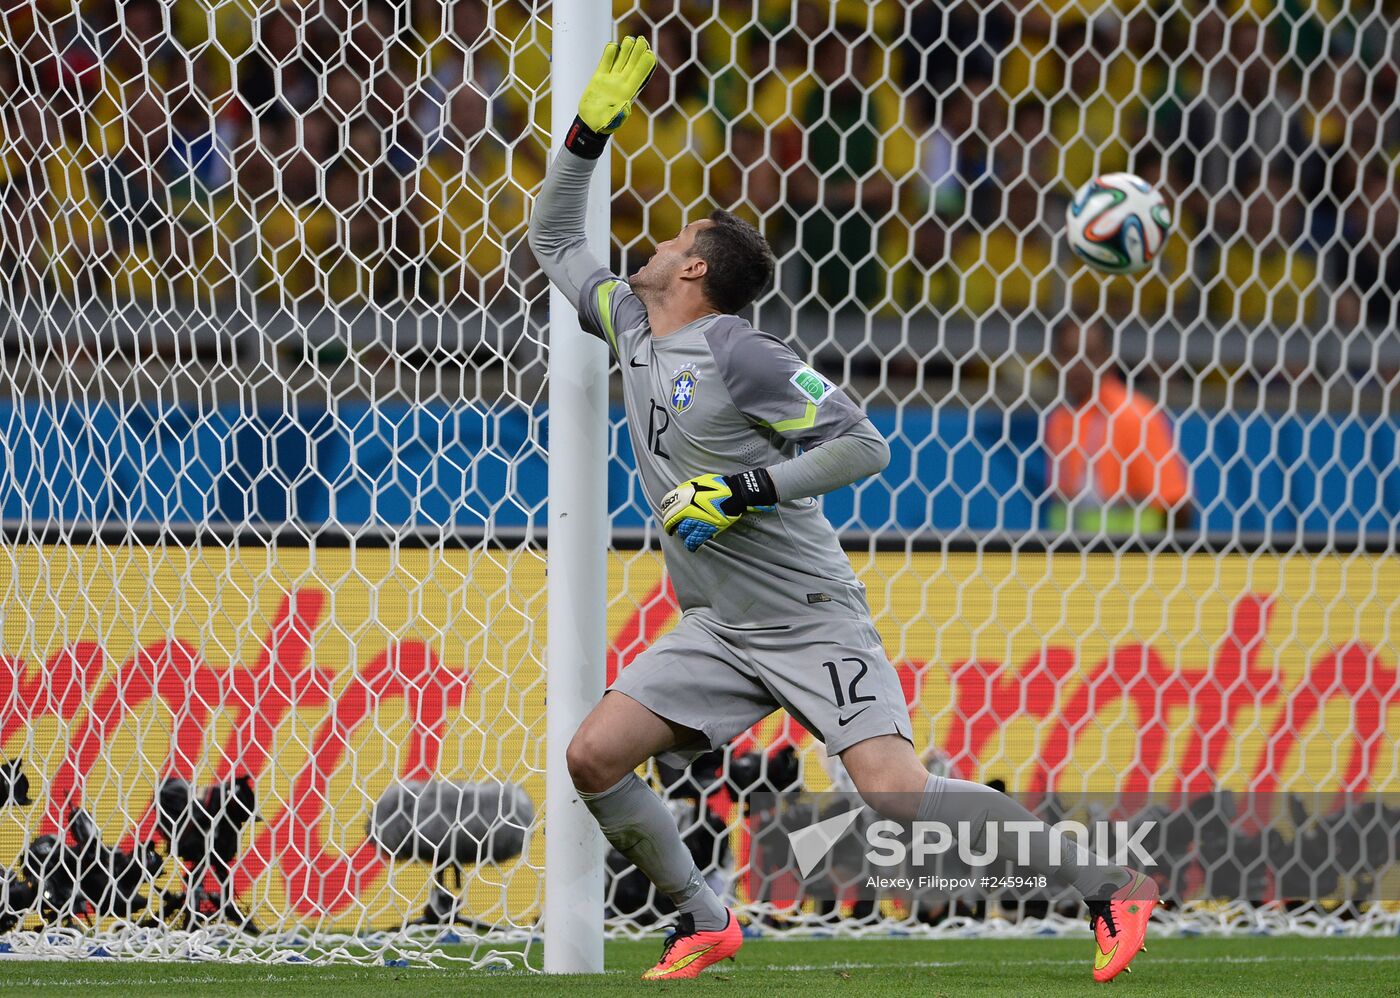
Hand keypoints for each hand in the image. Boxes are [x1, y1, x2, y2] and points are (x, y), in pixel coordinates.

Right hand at [574, 36, 655, 138]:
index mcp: (628, 93)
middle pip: (632, 64)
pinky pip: (606, 61)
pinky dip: (610, 53)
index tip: (649, 54)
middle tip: (642, 40)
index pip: (639, 75)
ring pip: (621, 60)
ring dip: (626, 49)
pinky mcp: (599, 77)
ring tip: (630, 39)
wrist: (589, 123)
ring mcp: (611, 79)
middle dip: (638, 52)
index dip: (645, 64)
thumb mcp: (610, 122)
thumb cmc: (602, 125)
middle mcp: (621, 83)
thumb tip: (626, 107)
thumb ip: (618, 115)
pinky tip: (613, 45)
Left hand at [660, 470, 776, 551]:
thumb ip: (687, 489)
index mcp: (685, 496)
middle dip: (670, 526)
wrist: (736, 494)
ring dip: (682, 533)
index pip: (667, 507)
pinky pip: (694, 541)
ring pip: (682, 532)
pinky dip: (691, 544)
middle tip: (671, 529)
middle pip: (672, 521)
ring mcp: (698, 520)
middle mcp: (689, 509)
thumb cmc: (719, 486)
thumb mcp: (699, 481)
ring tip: (686, 532)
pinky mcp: (708, 530)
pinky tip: (691, 545)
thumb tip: (679, 494)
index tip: (667, 516)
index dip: (665, 513)